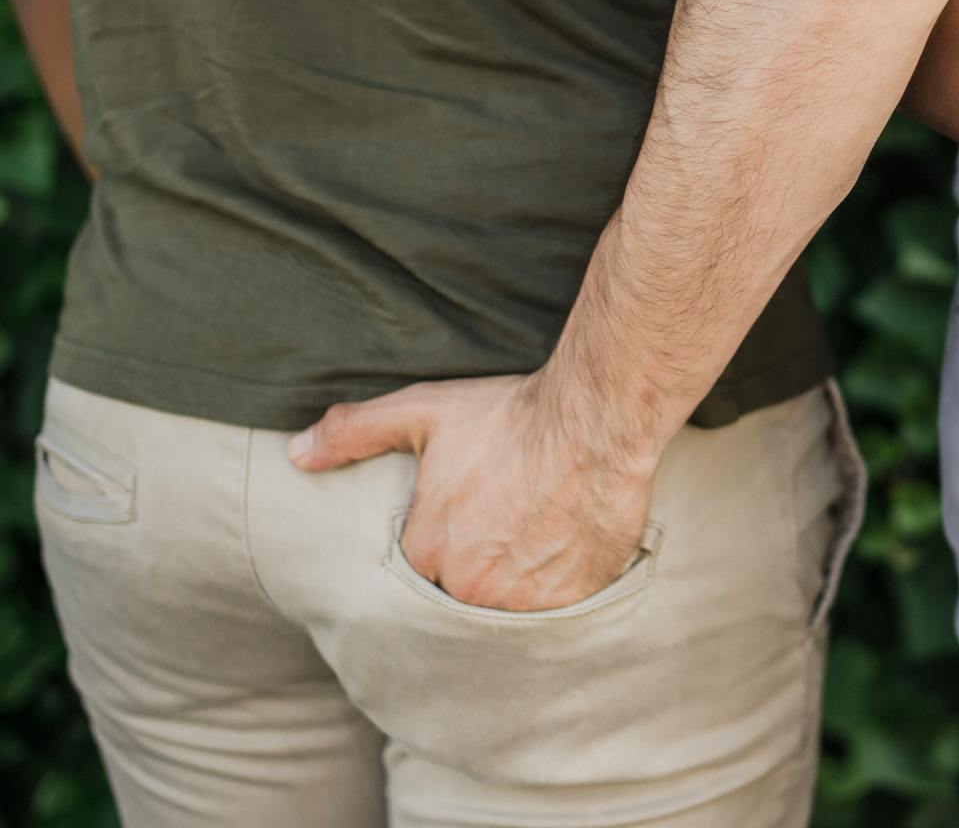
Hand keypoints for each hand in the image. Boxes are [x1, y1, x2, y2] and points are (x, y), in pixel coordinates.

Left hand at [285, 372, 659, 611]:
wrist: (596, 421)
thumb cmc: (509, 416)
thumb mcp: (425, 411)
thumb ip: (354, 432)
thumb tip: (295, 454)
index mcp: (428, 550)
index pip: (421, 570)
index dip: (444, 543)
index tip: (468, 519)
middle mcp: (469, 587)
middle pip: (461, 593)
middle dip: (478, 567)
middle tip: (503, 529)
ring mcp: (522, 600)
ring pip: (506, 609)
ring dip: (514, 586)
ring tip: (533, 541)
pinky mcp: (571, 602)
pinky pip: (552, 615)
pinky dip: (555, 592)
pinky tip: (563, 553)